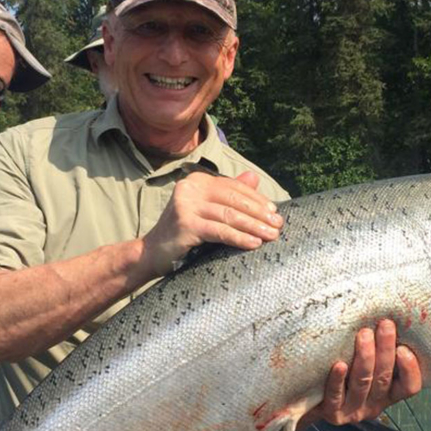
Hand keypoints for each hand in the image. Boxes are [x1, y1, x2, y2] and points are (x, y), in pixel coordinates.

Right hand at [140, 171, 283, 277]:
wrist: (152, 253)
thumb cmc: (184, 233)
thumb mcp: (208, 210)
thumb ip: (229, 194)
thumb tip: (254, 176)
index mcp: (197, 181)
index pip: (234, 188)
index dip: (257, 200)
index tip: (275, 212)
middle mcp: (190, 187)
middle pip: (234, 200)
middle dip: (259, 214)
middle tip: (278, 226)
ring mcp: (186, 205)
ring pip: (229, 215)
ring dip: (254, 226)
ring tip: (272, 236)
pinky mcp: (185, 224)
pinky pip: (220, 231)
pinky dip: (239, 237)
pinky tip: (254, 243)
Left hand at [307, 319, 421, 426]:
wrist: (311, 398)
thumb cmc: (344, 369)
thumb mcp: (367, 363)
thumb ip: (379, 348)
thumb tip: (387, 310)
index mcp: (388, 394)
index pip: (409, 387)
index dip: (410, 369)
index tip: (403, 347)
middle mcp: (374, 405)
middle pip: (383, 378)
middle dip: (385, 349)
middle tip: (385, 324)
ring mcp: (353, 411)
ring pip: (363, 383)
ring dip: (365, 357)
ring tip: (364, 334)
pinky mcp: (333, 413)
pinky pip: (336, 396)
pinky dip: (338, 380)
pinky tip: (339, 364)